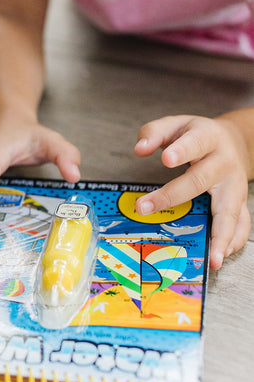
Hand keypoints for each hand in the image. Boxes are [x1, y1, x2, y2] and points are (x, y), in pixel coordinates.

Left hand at [134, 114, 250, 269]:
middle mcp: (224, 163)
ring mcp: (234, 186)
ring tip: (211, 257)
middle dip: (171, 195)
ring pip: (229, 211)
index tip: (166, 159)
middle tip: (144, 207)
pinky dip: (233, 241)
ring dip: (220, 235)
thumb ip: (154, 133)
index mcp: (208, 138)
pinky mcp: (239, 202)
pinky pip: (241, 224)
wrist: (233, 141)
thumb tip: (139, 149)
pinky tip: (220, 255)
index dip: (181, 151)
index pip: (195, 143)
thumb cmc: (197, 135)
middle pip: (200, 181)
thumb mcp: (176, 124)